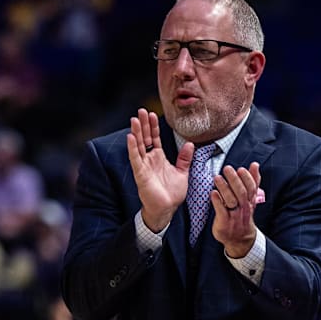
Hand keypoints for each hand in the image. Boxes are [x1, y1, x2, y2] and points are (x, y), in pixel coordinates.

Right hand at [127, 108, 193, 231]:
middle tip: (141, 110)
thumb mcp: (182, 173)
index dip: (153, 126)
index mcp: (159, 158)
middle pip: (145, 138)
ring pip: (138, 146)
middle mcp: (149, 160)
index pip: (154, 138)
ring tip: (134, 119)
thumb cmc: (172, 193)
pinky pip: (135, 159)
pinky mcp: (140, 174)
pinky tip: (130, 137)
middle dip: (143, 125)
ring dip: (136, 132)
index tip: (152, 114)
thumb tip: (190, 144)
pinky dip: (132, 148)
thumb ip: (184, 159)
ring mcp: (143, 166)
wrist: (167, 209)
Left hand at [210, 162, 260, 257]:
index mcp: (249, 201)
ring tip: (217, 177)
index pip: (251, 188)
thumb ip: (253, 181)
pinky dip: (217, 201)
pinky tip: (213, 193)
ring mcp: (234, 215)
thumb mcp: (250, 199)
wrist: (239, 239)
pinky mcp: (224, 222)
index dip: (247, 178)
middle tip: (227, 168)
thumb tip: (255, 165)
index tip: (241, 169)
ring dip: (224, 188)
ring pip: (231, 200)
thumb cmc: (242, 214)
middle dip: (234, 180)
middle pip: (241, 192)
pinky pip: (221, 211)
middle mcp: (243, 208)